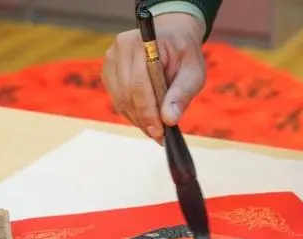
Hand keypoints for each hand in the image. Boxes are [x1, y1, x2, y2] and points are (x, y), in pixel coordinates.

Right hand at [101, 13, 205, 141]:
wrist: (173, 37)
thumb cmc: (184, 54)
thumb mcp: (193, 73)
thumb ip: (182, 94)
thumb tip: (169, 120)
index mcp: (143, 43)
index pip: (139, 85)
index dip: (148, 112)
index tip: (160, 132)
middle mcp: (121, 48)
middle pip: (127, 95)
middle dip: (144, 120)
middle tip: (159, 136)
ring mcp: (111, 60)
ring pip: (120, 100)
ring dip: (137, 119)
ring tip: (155, 130)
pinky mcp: (109, 71)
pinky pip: (117, 100)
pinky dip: (131, 113)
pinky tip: (147, 118)